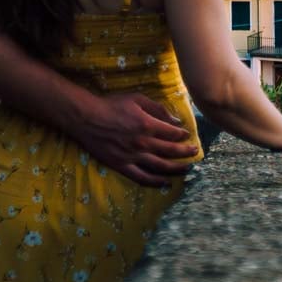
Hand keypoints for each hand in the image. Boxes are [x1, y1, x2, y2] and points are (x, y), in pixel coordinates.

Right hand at [73, 90, 199, 187]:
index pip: (172, 134)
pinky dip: (156, 182)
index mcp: (148, 125)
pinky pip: (142, 178)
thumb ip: (158, 109)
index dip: (182, 135)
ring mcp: (133, 157)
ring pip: (161, 166)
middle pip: (171, 151)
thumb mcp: (137, 99)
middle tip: (195, 152)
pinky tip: (166, 183)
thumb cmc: (111, 105)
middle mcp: (143, 143)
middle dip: (186, 152)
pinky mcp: (122, 166)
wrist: (86, 118)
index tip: (187, 135)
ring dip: (177, 168)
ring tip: (187, 168)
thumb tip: (175, 120)